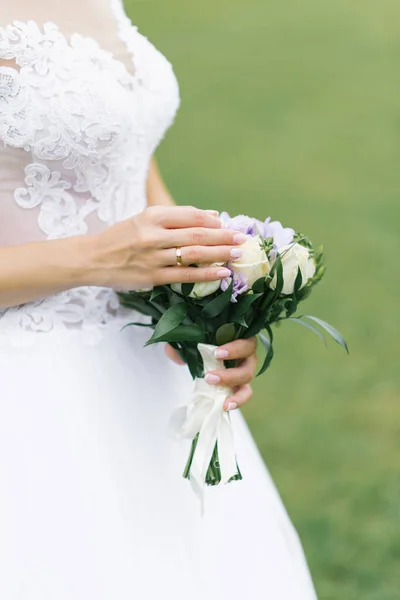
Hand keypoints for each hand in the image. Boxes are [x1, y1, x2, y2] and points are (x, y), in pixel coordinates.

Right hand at [87, 205, 245, 288]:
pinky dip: (206, 275)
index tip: (227, 224)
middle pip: (196, 234)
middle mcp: (153, 234)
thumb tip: (212, 216)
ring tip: (237, 254)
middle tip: (242, 239)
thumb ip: (176, 218)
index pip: (189, 215)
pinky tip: (222, 274)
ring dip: (219, 254)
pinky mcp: (152, 277)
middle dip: (222, 237)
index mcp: (151, 216)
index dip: (211, 220)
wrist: (92, 259)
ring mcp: (153, 257)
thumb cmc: (121, 238)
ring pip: (193, 255)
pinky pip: (184, 276)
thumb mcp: (144, 220)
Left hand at [165, 337, 256, 410]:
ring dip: (234, 390)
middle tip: (210, 377)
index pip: (246, 343)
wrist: (201, 349)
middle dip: (230, 374)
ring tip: (222, 400)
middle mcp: (246, 355)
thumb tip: (176, 355)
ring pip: (247, 381)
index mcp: (240, 339)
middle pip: (249, 365)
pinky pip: (243, 393)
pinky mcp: (239, 384)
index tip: (216, 354)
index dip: (235, 349)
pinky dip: (237, 401)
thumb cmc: (203, 338)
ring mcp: (243, 371)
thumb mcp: (192, 335)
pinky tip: (225, 406)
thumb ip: (183, 340)